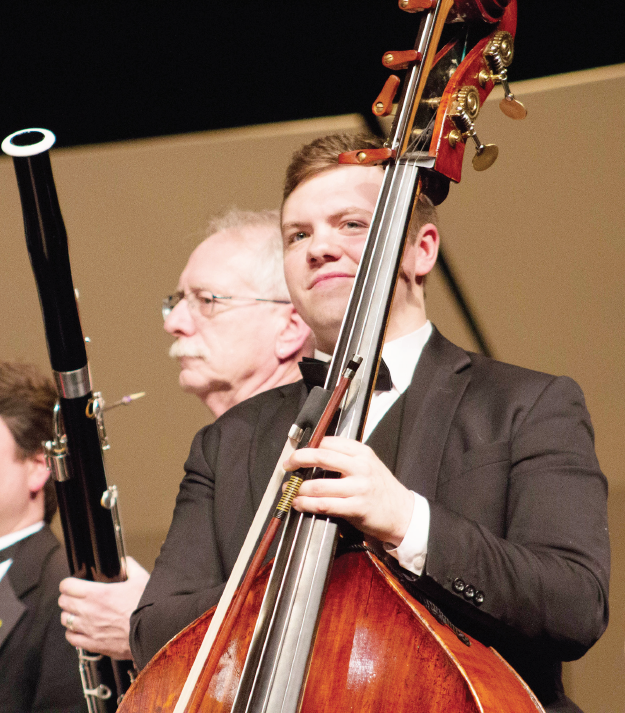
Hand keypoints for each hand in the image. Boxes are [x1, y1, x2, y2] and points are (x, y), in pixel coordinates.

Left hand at [58, 556, 149, 659]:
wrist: (152, 632)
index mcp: (99, 593)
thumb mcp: (141, 580)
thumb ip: (130, 567)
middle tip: (75, 596)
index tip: (73, 583)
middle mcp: (89, 611)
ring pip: (65, 620)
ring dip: (70, 614)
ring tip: (78, 612)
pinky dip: (73, 633)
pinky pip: (72, 638)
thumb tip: (125, 561)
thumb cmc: (147, 607)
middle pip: (63, 602)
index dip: (69, 583)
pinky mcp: (93, 644)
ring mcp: (89, 629)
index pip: (67, 586)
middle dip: (68, 597)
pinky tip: (81, 629)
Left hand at [283, 436, 413, 545]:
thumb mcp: (368, 464)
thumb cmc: (381, 489)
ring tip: (291, 490)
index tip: (296, 454)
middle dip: (298, 460)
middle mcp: (360, 467)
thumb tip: (314, 455)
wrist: (403, 512)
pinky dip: (306, 504)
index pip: (328, 442)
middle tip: (287, 466)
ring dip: (299, 488)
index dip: (307, 446)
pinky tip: (299, 504)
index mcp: (361, 452)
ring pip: (318, 485)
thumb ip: (345, 458)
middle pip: (320, 457)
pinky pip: (324, 505)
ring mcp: (359, 488)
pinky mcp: (356, 507)